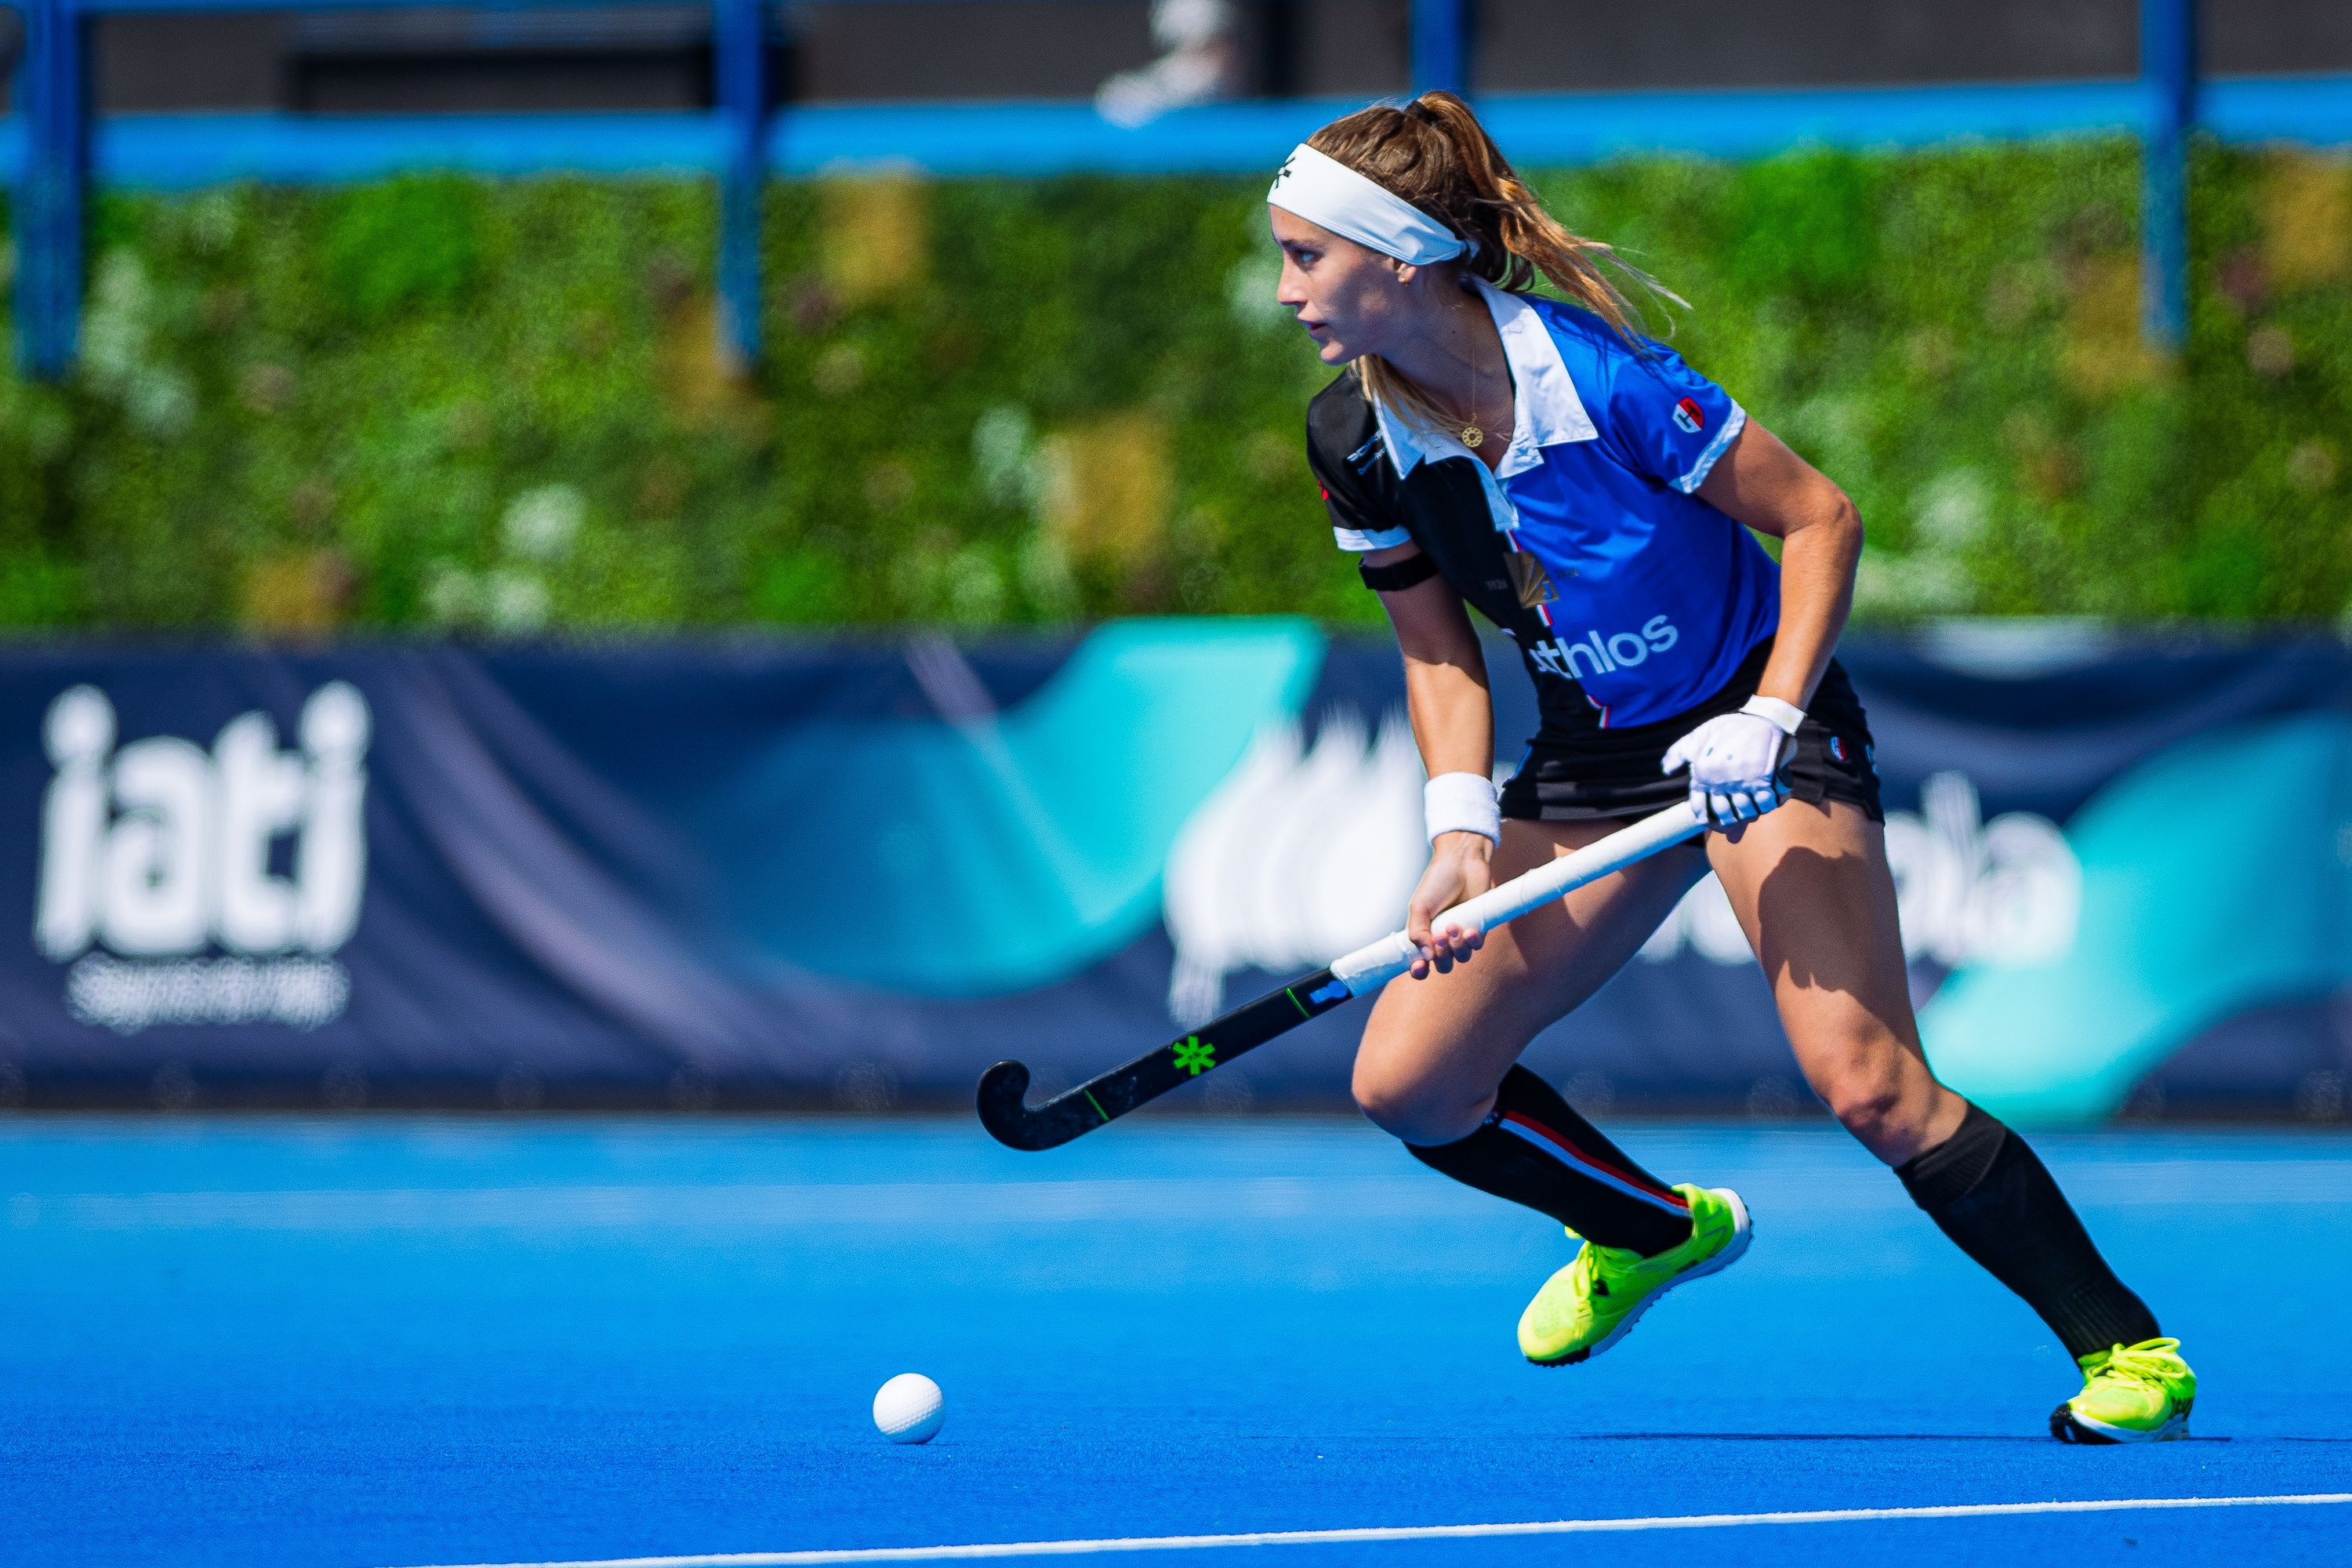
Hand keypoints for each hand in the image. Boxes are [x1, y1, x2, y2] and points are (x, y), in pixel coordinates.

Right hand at [1405, 830, 1493, 977]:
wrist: (1462, 862)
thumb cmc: (1437, 881)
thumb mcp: (1419, 906)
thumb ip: (1417, 932)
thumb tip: (1427, 956)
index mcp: (1424, 935)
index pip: (1420, 963)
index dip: (1419, 970)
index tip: (1420, 967)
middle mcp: (1442, 939)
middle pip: (1443, 965)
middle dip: (1442, 956)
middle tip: (1441, 935)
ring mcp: (1461, 935)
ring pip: (1461, 958)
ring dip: (1457, 947)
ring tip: (1454, 926)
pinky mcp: (1479, 928)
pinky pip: (1477, 946)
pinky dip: (1472, 941)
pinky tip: (1469, 930)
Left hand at [1661, 711, 1792, 829]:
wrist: (1762, 717)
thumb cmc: (1728, 728)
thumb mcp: (1697, 737)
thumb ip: (1678, 753)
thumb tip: (1666, 770)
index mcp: (1702, 774)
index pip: (1701, 809)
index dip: (1708, 819)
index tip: (1715, 821)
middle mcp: (1720, 780)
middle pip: (1725, 815)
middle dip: (1730, 821)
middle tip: (1736, 819)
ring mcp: (1742, 781)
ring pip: (1746, 813)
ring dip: (1750, 814)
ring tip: (1752, 810)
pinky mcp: (1764, 779)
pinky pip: (1765, 804)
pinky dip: (1767, 805)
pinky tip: (1767, 799)